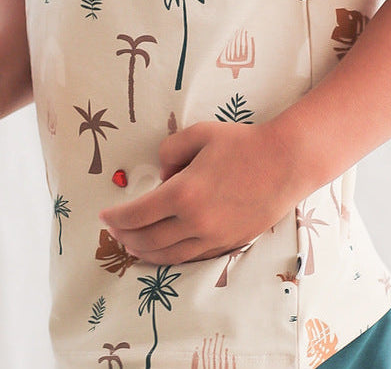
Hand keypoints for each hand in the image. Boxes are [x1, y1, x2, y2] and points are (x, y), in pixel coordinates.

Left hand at [99, 121, 300, 264]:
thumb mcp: (200, 133)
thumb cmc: (243, 143)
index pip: (137, 214)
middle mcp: (194, 223)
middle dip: (125, 237)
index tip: (104, 216)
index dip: (116, 217)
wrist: (285, 163)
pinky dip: (169, 258)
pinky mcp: (227, 244)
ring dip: (144, 253)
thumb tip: (162, 175)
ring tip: (132, 246)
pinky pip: (190, 258)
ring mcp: (212, 237)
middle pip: (147, 240)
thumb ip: (170, 150)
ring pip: (167, 256)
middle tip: (114, 231)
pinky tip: (163, 251)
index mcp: (183, 194)